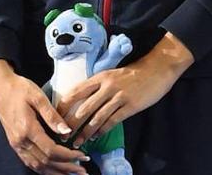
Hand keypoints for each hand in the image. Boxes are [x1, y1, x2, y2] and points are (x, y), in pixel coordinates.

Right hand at [0, 59, 90, 174]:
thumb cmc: (19, 88)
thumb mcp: (38, 96)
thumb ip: (52, 116)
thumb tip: (67, 131)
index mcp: (27, 129)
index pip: (51, 150)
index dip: (68, 156)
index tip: (83, 156)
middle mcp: (20, 141)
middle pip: (46, 162)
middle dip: (66, 168)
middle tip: (83, 171)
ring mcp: (16, 144)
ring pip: (37, 167)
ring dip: (56, 172)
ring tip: (72, 174)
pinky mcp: (15, 144)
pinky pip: (30, 163)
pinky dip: (44, 170)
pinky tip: (54, 171)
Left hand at [56, 32, 193, 146]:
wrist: (156, 70)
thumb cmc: (132, 74)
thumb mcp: (111, 75)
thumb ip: (97, 86)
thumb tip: (81, 101)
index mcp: (99, 77)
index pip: (76, 91)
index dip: (64, 106)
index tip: (55, 117)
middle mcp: (107, 86)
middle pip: (84, 108)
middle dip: (71, 124)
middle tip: (63, 135)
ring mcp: (119, 96)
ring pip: (97, 118)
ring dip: (85, 132)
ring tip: (77, 142)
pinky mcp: (130, 106)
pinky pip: (112, 121)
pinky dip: (102, 131)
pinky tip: (96, 138)